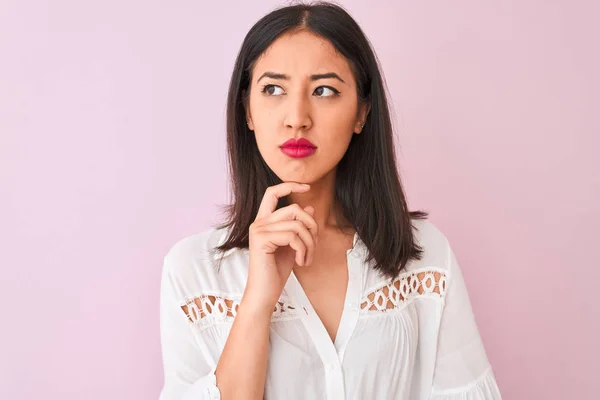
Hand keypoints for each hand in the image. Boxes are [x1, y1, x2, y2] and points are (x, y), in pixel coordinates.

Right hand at [242, 182, 318, 312]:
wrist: (264, 293)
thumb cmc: (276, 271)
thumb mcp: (293, 245)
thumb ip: (299, 227)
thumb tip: (309, 207)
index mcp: (264, 222)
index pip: (272, 192)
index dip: (290, 186)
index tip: (307, 186)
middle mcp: (259, 223)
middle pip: (293, 209)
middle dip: (311, 226)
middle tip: (314, 246)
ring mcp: (259, 231)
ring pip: (296, 224)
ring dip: (309, 243)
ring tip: (307, 258)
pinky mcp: (262, 240)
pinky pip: (293, 236)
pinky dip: (303, 249)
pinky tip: (301, 262)